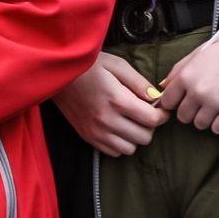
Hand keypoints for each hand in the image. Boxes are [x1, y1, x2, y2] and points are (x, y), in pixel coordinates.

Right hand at [51, 54, 167, 156]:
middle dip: (150, 126)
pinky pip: (114, 152)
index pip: (153, 120)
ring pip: (130, 148)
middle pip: (145, 137)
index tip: (160, 108)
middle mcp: (107, 120)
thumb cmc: (88, 65)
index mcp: (117, 100)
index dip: (162, 115)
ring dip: (135, 136)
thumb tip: (157, 98)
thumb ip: (139, 83)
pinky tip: (117, 128)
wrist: (56, 74)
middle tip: (144, 113)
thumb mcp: (117, 65)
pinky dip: (120, 143)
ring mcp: (96, 131)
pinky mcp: (87, 137)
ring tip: (129, 121)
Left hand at [158, 23, 218, 134]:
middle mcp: (198, 91)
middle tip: (197, 104)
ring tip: (211, 108)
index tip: (179, 101)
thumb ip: (177, 71)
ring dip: (203, 119)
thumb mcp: (196, 54)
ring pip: (199, 125)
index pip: (167, 102)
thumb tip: (164, 87)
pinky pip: (217, 129)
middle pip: (182, 116)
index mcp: (186, 76)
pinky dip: (218, 124)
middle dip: (188, 112)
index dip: (172, 102)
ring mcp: (215, 102)